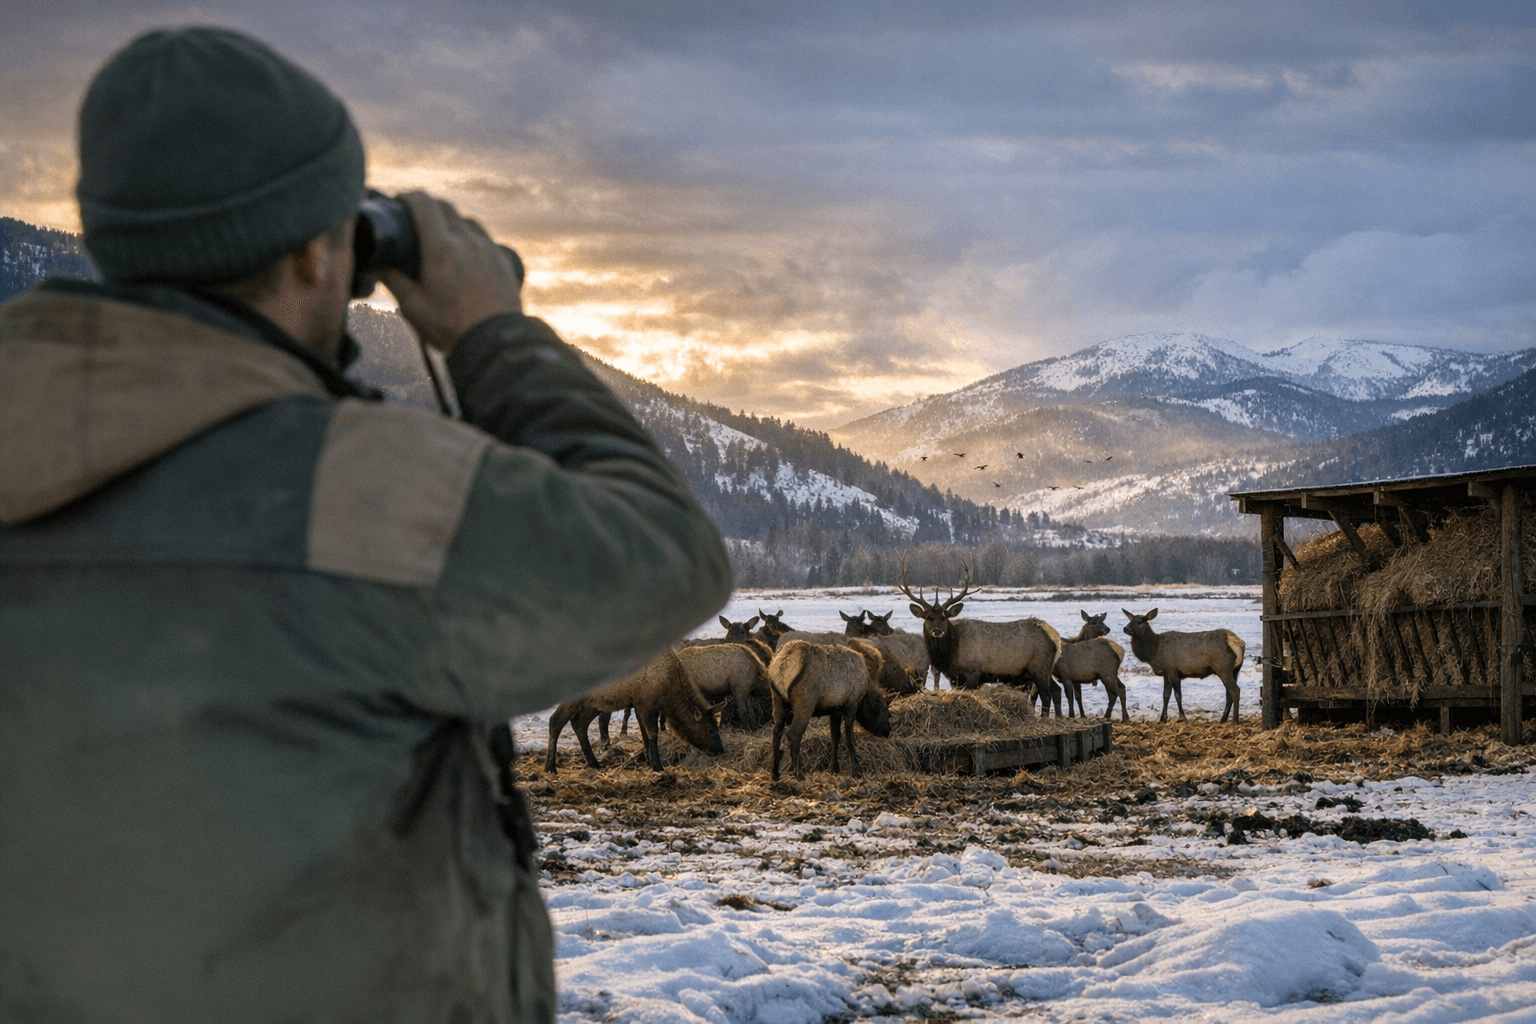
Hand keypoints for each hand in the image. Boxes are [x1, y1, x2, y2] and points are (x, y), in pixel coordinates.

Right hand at [378, 191, 522, 354]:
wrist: (496, 342)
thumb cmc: (451, 327)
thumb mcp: (413, 307)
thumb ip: (393, 281)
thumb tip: (378, 265)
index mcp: (441, 248)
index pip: (424, 204)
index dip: (408, 197)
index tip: (399, 201)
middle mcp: (467, 241)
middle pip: (446, 207)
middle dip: (428, 206)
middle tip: (415, 217)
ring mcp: (489, 249)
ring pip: (468, 221)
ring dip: (451, 220)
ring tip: (441, 235)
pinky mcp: (504, 261)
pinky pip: (485, 239)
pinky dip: (471, 237)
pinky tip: (467, 253)